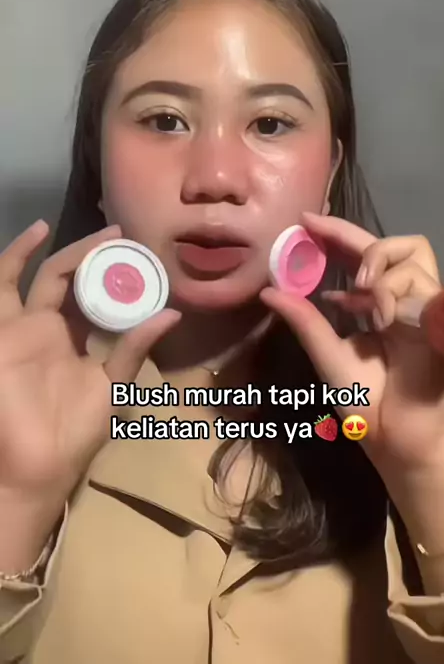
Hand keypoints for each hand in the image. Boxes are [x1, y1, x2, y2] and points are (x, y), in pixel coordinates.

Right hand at [0, 221, 180, 507]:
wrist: (34, 466)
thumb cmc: (72, 432)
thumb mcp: (111, 386)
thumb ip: (134, 349)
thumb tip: (172, 313)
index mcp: (74, 342)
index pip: (96, 298)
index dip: (115, 277)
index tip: (141, 256)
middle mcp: (50, 328)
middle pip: (76, 281)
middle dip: (100, 258)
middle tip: (127, 239)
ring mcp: (25, 326)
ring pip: (48, 276)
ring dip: (72, 252)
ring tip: (104, 235)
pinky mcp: (4, 328)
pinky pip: (4, 284)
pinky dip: (16, 256)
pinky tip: (37, 231)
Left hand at [260, 213, 443, 476]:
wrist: (399, 439)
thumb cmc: (367, 402)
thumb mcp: (327, 355)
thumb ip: (304, 322)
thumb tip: (269, 290)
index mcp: (378, 305)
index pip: (362, 255)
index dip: (337, 234)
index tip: (304, 222)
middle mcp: (404, 298)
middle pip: (391, 242)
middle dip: (350, 234)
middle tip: (317, 234)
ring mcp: (426, 305)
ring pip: (412, 253)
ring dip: (379, 264)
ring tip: (361, 291)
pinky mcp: (443, 319)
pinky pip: (422, 285)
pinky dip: (394, 293)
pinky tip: (380, 316)